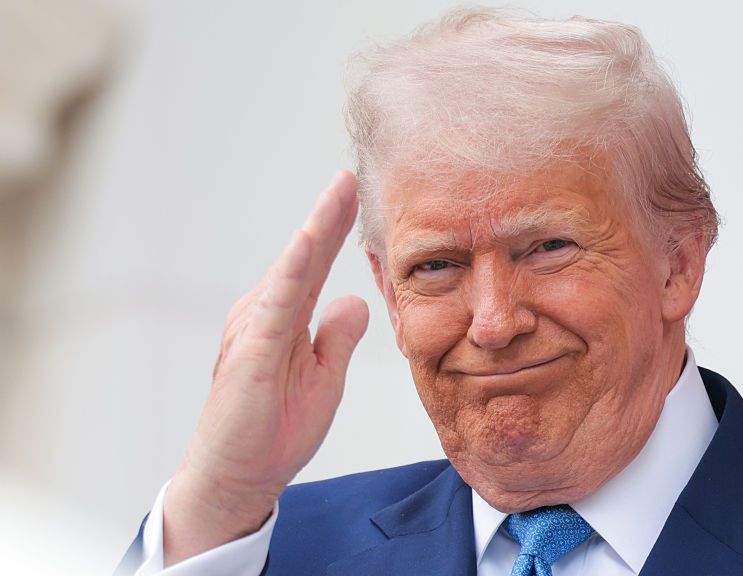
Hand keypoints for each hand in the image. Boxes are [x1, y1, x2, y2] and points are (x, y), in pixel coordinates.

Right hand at [162, 172, 368, 565]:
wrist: (238, 478)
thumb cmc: (275, 430)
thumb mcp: (324, 379)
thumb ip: (337, 338)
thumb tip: (355, 299)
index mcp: (285, 320)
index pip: (314, 265)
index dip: (335, 227)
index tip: (355, 190)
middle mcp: (265, 315)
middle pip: (302, 257)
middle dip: (328, 214)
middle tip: (352, 171)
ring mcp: (253, 329)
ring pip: (290, 270)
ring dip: (317, 228)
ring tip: (341, 189)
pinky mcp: (250, 350)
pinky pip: (276, 303)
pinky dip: (293, 270)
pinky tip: (310, 242)